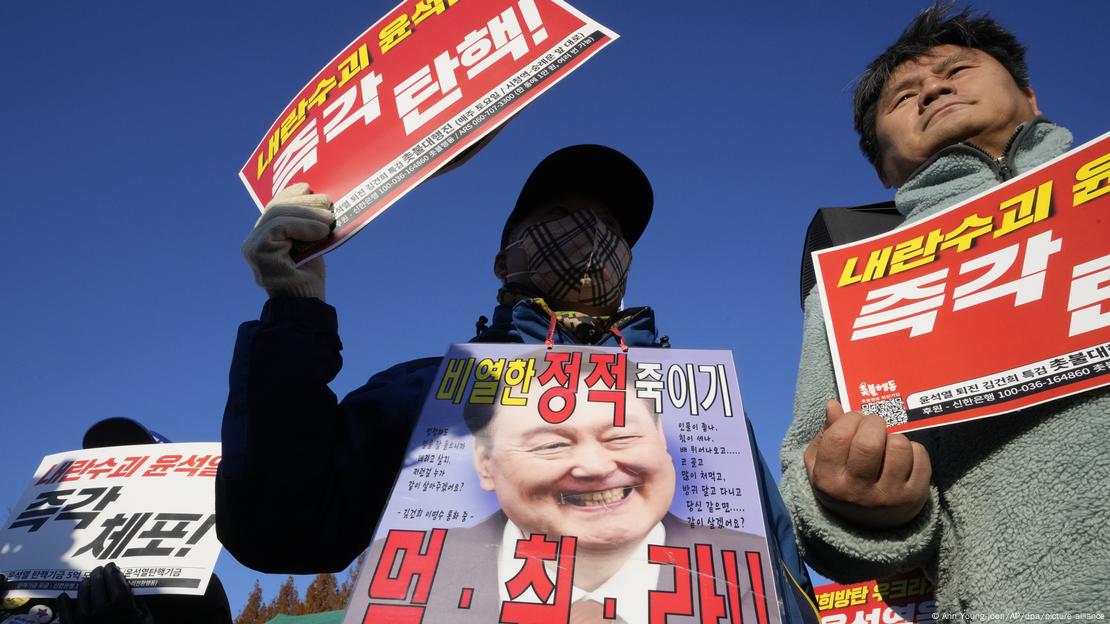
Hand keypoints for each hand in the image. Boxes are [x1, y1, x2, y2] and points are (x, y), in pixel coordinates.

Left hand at [56, 563, 152, 623]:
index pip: (115, 580)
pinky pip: (65, 614)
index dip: (113, 571)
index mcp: (122, 606)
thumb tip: (128, 593)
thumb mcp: (146, 619)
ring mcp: (85, 620)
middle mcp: (102, 610)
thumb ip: (137, 605)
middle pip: (99, 584)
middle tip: (100, 570)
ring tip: (88, 580)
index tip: (112, 566)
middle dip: (99, 574)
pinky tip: (64, 596)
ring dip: (85, 584)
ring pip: (82, 594)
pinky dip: (63, 603)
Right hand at [242, 182, 334, 299]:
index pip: (276, 205)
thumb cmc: (309, 278)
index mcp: (266, 235)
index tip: (310, 188)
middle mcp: (255, 239)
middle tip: (328, 202)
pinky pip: (278, 227)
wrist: (305, 306)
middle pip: (276, 207)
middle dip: (304, 201)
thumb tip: (321, 200)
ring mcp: (253, 246)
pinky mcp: (257, 252)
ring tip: (329, 218)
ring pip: (277, 214)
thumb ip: (307, 225)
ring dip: (307, 212)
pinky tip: (321, 231)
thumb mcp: (310, 244)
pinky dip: (302, 225)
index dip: (292, 193)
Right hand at [803, 400, 930, 527]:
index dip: (848, 419)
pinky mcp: (914, 497)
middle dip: (873, 423)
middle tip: (873, 426)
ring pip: (899, 446)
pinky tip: (902, 457)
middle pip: (869, 442)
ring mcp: (888, 497)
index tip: (853, 420)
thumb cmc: (841, 484)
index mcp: (829, 482)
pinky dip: (913, 449)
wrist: (867, 527)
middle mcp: (858, 493)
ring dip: (894, 436)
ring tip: (887, 444)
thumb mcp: (822, 463)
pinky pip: (920, 456)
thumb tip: (834, 405)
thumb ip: (826, 433)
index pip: (838, 437)